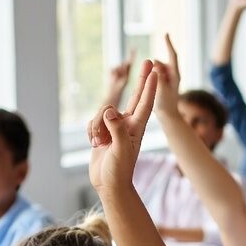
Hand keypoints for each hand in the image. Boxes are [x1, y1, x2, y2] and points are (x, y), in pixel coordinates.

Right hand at [88, 59, 158, 195]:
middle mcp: (127, 123)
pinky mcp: (102, 130)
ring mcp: (114, 126)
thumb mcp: (120, 151)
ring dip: (97, 126)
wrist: (108, 184)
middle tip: (148, 61)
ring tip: (99, 143)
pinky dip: (90, 131)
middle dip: (140, 79)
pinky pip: (92, 121)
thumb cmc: (119, 170)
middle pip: (134, 96)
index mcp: (137, 127)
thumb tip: (111, 111)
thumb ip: (117, 130)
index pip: (145, 103)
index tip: (155, 71)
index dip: (150, 86)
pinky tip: (95, 144)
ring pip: (102, 111)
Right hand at [152, 33, 182, 119]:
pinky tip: (151, 89)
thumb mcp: (160, 88)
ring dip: (153, 74)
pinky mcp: (163, 83)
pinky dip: (152, 77)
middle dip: (155, 68)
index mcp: (175, 75)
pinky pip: (155, 74)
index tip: (165, 33)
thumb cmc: (165, 105)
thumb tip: (156, 61)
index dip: (168, 44)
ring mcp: (168, 78)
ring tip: (156, 90)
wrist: (168, 117)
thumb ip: (158, 74)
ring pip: (157, 69)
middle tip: (157, 85)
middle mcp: (173, 74)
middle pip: (161, 63)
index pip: (172, 55)